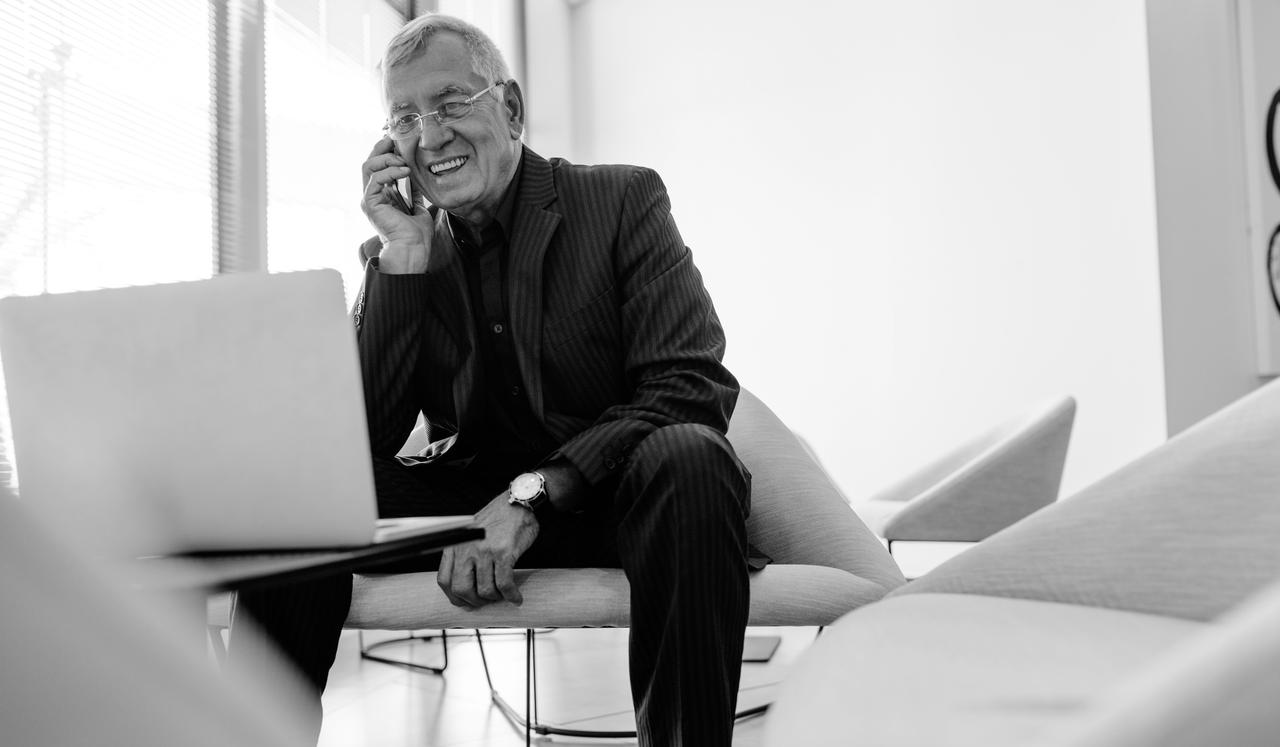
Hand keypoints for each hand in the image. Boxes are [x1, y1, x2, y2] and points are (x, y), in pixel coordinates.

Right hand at [360, 137, 433, 273]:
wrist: (413, 250)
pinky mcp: (369, 202)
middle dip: (382, 148)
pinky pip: (375, 178)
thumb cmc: (416, 234)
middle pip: (370, 162)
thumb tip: (417, 176)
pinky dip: (390, 171)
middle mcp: (372, 195)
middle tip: (396, 140)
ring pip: (368, 166)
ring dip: (387, 158)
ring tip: (404, 161)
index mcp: (381, 195)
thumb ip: (414, 190)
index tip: (400, 143)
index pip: (378, 166)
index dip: (387, 152)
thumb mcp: (417, 205)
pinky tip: (405, 171)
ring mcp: (369, 198)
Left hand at [437, 493, 539, 607]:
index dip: (453, 596)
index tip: (464, 601)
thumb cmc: (497, 518)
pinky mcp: (503, 554)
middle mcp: (467, 549)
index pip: (444, 580)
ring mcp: (484, 552)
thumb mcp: (471, 534)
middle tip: (484, 602)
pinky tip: (516, 597)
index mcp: (456, 545)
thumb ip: (464, 553)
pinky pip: (504, 584)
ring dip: (495, 598)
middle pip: (461, 589)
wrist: (517, 502)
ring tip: (503, 596)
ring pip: (485, 590)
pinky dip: (511, 595)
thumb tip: (467, 581)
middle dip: (473, 601)